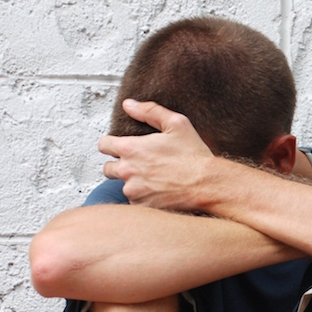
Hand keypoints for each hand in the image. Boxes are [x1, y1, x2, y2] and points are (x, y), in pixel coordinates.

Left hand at [98, 100, 214, 210]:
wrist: (207, 185)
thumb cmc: (193, 155)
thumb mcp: (177, 124)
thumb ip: (149, 111)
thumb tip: (129, 105)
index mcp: (130, 149)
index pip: (103, 145)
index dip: (112, 145)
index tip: (122, 148)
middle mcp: (126, 171)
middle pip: (108, 169)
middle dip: (120, 166)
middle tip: (140, 166)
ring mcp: (133, 191)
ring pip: (123, 187)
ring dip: (134, 184)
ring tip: (155, 180)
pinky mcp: (142, 207)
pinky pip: (135, 203)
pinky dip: (144, 199)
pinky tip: (160, 193)